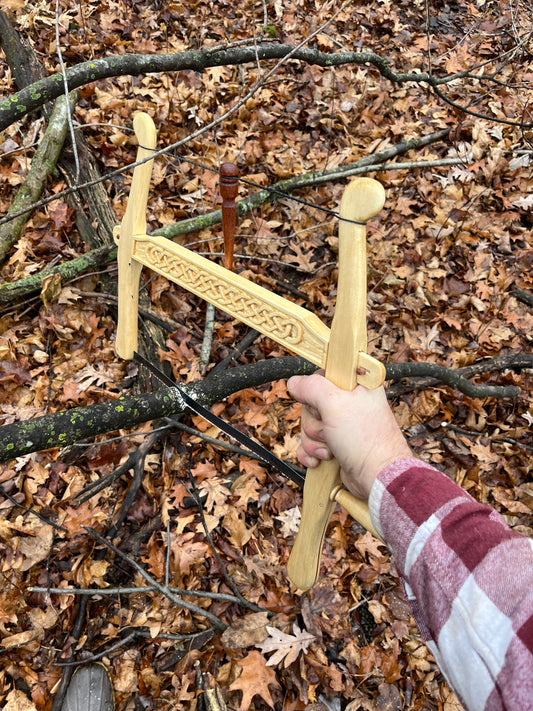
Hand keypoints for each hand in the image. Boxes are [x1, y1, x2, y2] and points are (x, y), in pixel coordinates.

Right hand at [287, 373, 411, 499]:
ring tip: (332, 448)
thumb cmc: (364, 439)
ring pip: (309, 425)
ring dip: (314, 441)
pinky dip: (312, 452)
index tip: (322, 403)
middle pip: (311, 403)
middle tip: (330, 429)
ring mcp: (342, 425)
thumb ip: (311, 387)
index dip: (316, 390)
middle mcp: (350, 402)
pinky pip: (310, 443)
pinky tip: (322, 459)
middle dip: (315, 422)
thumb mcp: (335, 403)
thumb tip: (294, 383)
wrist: (376, 477)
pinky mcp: (336, 444)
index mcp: (356, 385)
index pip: (323, 375)